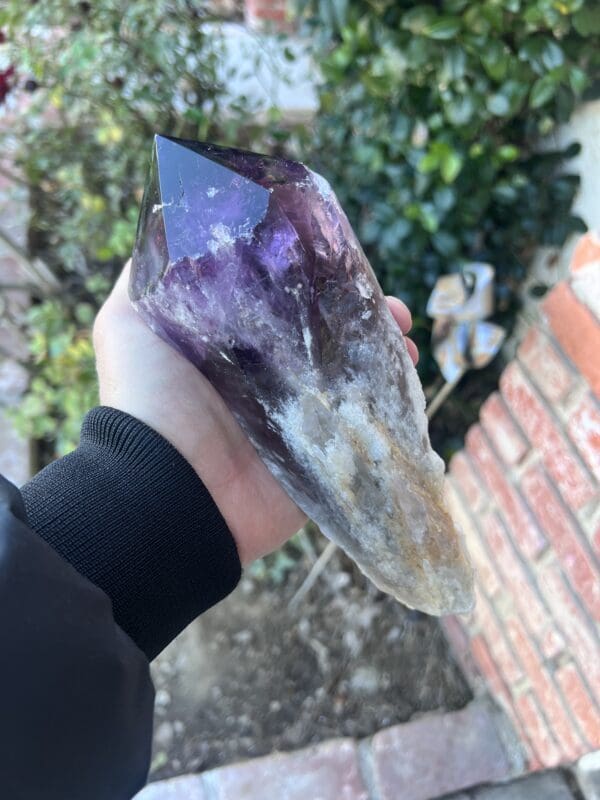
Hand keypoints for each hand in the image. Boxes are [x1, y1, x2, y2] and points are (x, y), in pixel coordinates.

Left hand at [93, 261, 417, 564]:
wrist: (166, 487)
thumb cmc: (147, 397)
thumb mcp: (127, 321)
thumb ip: (145, 276)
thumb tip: (168, 229)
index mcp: (231, 349)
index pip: (284, 306)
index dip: (317, 283)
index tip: (346, 263)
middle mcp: (265, 382)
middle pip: (325, 340)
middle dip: (362, 318)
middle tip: (392, 307)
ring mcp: (295, 423)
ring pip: (350, 380)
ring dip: (383, 355)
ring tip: (406, 338)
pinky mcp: (317, 460)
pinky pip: (361, 429)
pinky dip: (388, 406)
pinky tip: (405, 378)